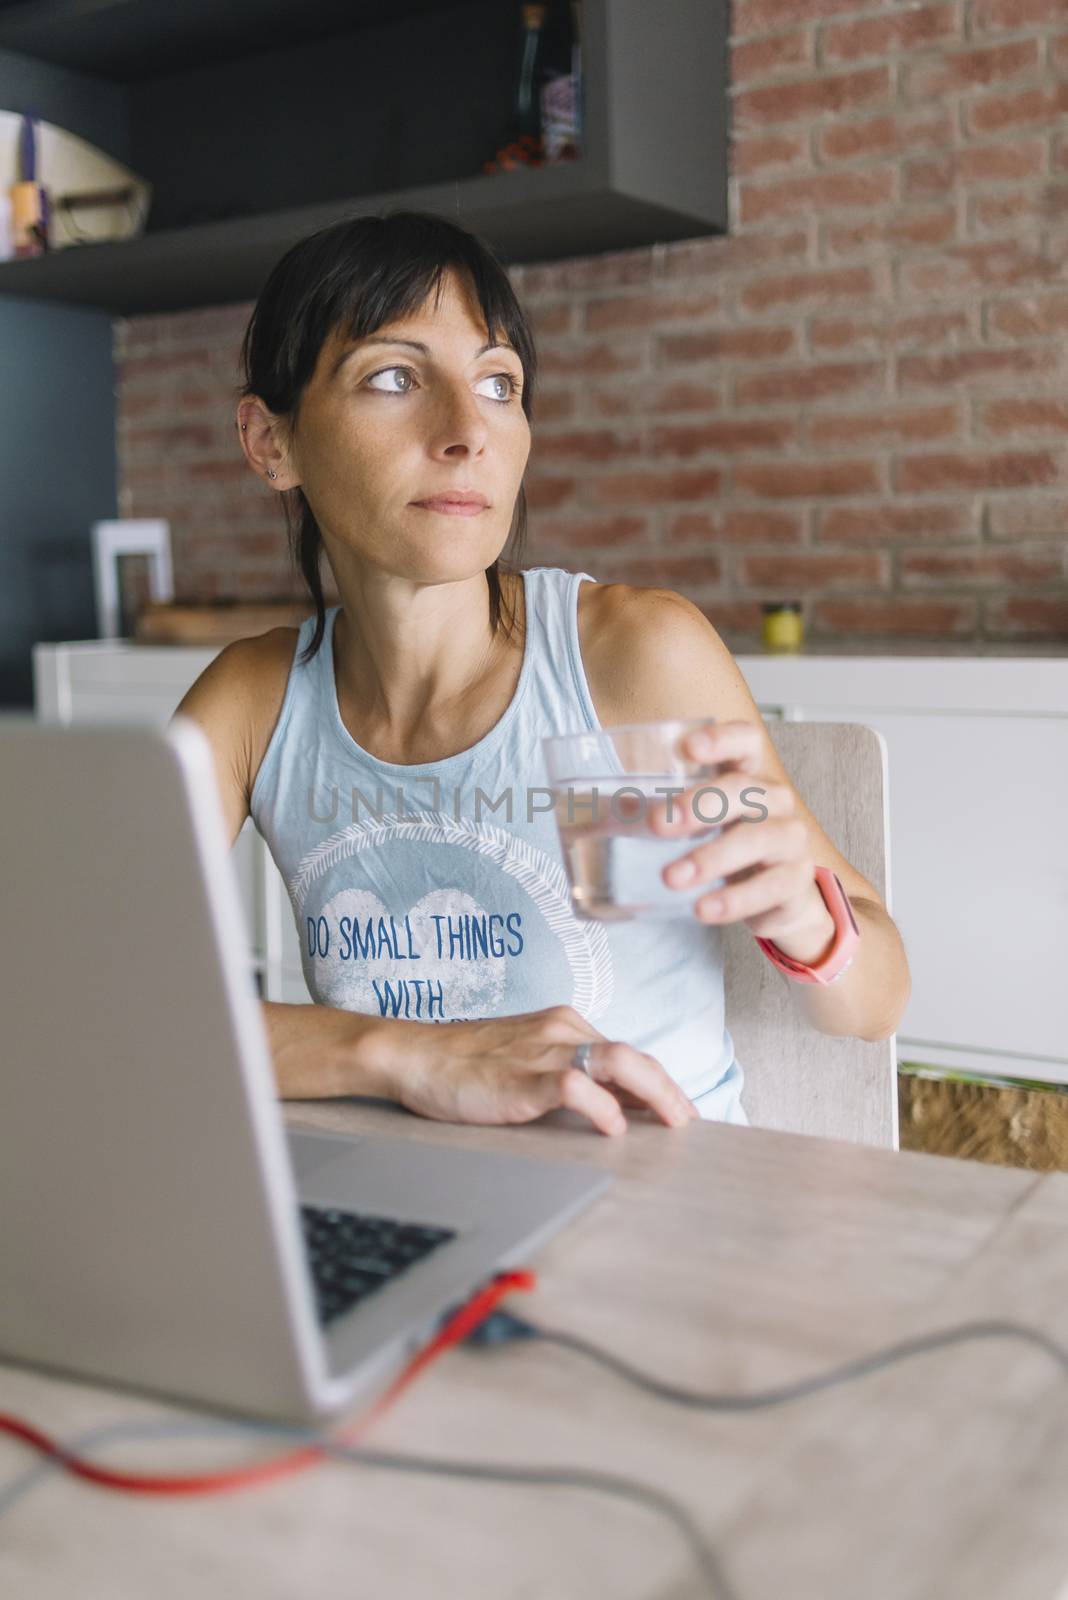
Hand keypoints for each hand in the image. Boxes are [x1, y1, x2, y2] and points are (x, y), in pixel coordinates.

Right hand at [374, 1004, 698, 1136]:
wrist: (414, 1055)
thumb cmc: (465, 1064)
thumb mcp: (525, 1060)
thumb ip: (566, 1074)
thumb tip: (612, 1106)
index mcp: (564, 1026)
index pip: (627, 1054)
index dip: (659, 1084)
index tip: (679, 1112)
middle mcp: (561, 1032)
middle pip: (634, 1056)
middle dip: (670, 1091)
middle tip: (689, 1123)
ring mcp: (542, 1053)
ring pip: (618, 1062)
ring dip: (654, 1094)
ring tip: (672, 1123)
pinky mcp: (521, 1077)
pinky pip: (574, 1085)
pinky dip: (601, 1106)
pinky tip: (613, 1127)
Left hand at [648, 720, 835, 959]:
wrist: (778, 897)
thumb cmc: (725, 847)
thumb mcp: (694, 826)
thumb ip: (651, 814)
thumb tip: (573, 814)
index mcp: (746, 776)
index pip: (746, 741)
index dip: (722, 739)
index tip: (688, 748)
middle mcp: (774, 801)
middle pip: (744, 789)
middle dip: (699, 804)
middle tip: (657, 824)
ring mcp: (789, 839)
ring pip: (758, 838)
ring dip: (711, 857)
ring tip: (672, 878)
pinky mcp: (794, 881)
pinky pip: (769, 887)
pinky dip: (734, 900)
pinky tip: (703, 909)